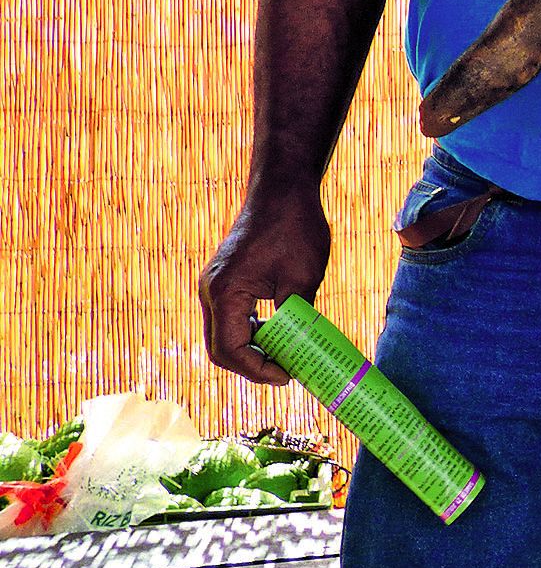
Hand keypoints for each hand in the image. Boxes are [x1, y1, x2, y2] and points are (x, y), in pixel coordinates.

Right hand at [199, 188, 331, 384]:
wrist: (282, 190)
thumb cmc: (294, 227)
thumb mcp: (303, 278)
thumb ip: (296, 318)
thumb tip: (302, 352)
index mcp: (225, 293)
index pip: (230, 350)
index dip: (257, 370)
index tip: (287, 376)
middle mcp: (211, 291)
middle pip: (220, 348)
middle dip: (252, 366)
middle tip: (286, 373)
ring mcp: (215, 285)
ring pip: (224, 334)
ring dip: (250, 349)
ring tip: (285, 356)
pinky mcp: (224, 279)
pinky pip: (230, 317)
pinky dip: (250, 331)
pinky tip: (277, 333)